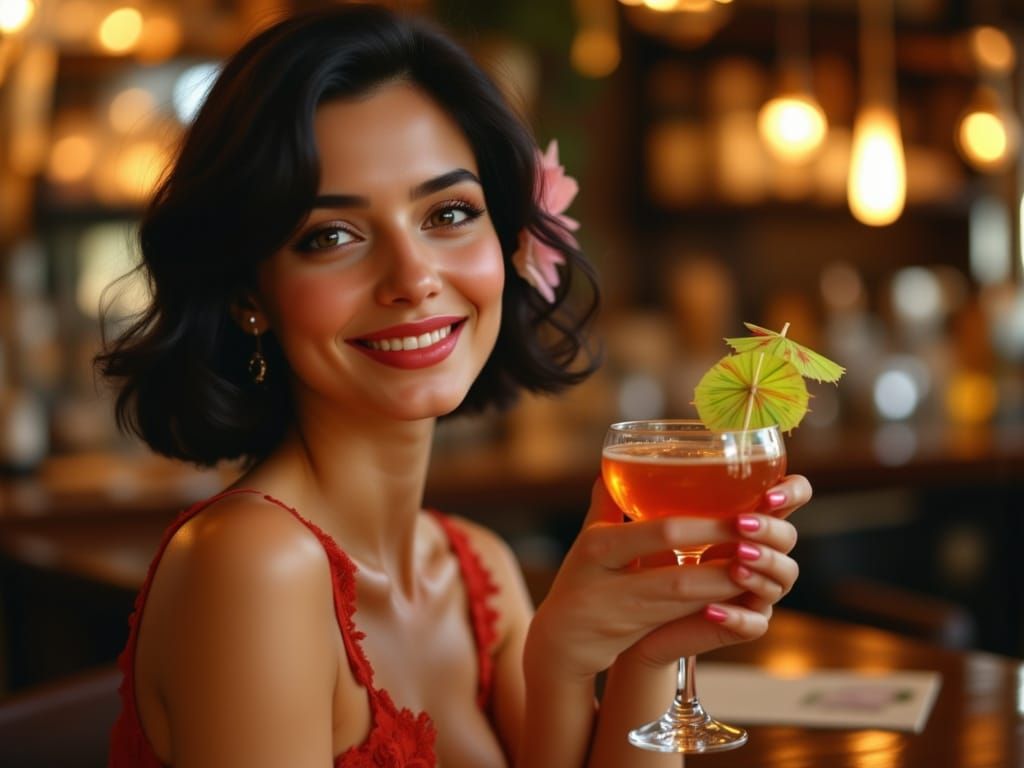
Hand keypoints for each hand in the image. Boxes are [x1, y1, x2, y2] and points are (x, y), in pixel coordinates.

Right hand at [525, 479, 749, 682]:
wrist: (561, 639)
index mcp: (599, 547)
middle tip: (757, 548)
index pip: (659, 533)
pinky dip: (713, 606)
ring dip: (724, 588)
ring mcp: (625, 612)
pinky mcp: (637, 634)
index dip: (703, 528)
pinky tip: (737, 595)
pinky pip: (683, 620)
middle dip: (723, 565)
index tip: (737, 517)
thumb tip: (613, 463)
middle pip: (679, 577)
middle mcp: (611, 581)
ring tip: (755, 571)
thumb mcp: (588, 539)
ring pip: (687, 603)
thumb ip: (606, 504)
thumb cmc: (579, 578)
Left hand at [630, 475, 807, 664]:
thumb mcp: (643, 527)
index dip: (791, 492)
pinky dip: (737, 616)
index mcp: (740, 520)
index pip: (787, 497)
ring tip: (735, 564)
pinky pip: (755, 623)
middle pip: (788, 537)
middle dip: (771, 530)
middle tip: (741, 525)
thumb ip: (638, 499)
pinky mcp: (742, 624)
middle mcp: (756, 551)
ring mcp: (754, 589)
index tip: (768, 493)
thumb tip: (606, 469)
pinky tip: (712, 609)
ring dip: (763, 568)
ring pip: (783, 577)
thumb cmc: (646, 563)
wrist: (633, 619)